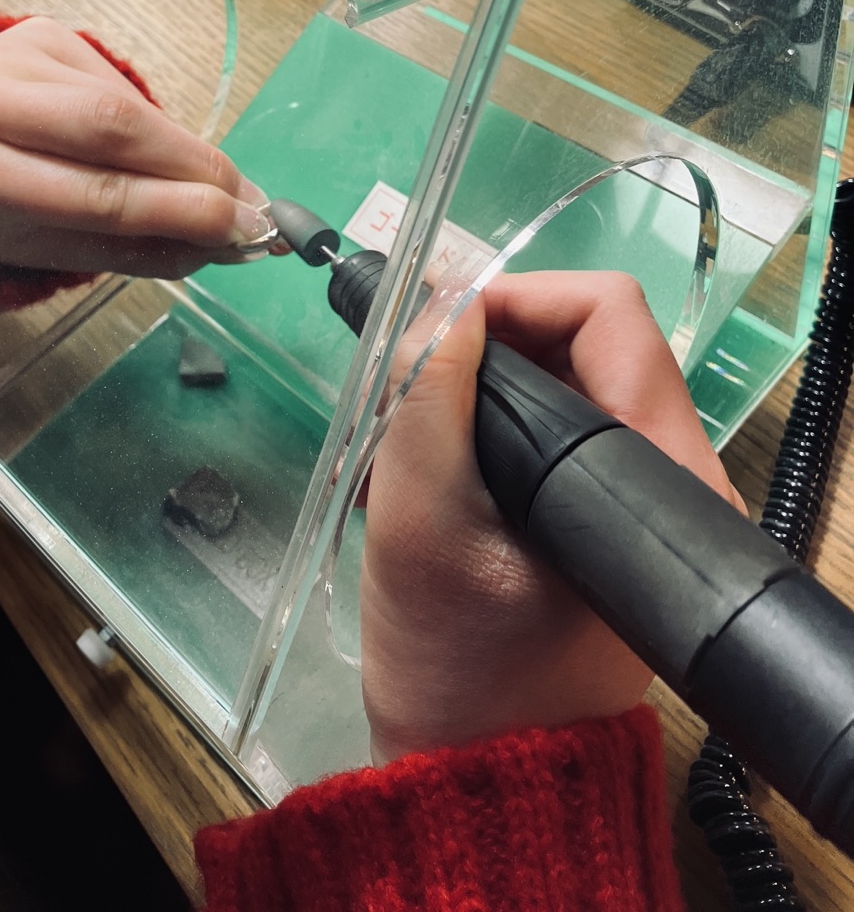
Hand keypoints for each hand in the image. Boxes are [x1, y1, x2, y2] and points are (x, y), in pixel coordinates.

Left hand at [0, 17, 275, 277]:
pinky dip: (154, 127)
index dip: (176, 212)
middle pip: (112, 129)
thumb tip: (228, 243)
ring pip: (123, 103)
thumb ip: (131, 247)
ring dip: (187, 149)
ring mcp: (9, 52)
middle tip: (252, 207)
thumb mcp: (41, 247)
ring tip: (227, 188)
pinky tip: (164, 152)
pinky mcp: (41, 31)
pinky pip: (118, 84)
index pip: (89, 193)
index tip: (241, 233)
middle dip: (195, 172)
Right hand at [360, 270, 740, 765]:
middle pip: (582, 345)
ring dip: (471, 403)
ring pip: (558, 388)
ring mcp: (643, 503)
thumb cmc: (456, 661)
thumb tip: (443, 299)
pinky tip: (423, 483)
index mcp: (658, 469)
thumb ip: (429, 397)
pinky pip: (552, 439)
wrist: (475, 773)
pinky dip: (484, 442)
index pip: (607, 314)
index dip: (517, 302)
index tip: (439, 336)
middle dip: (480, 357)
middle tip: (406, 399)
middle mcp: (672, 475)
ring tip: (400, 453)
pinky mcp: (607, 526)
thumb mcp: (421, 518)